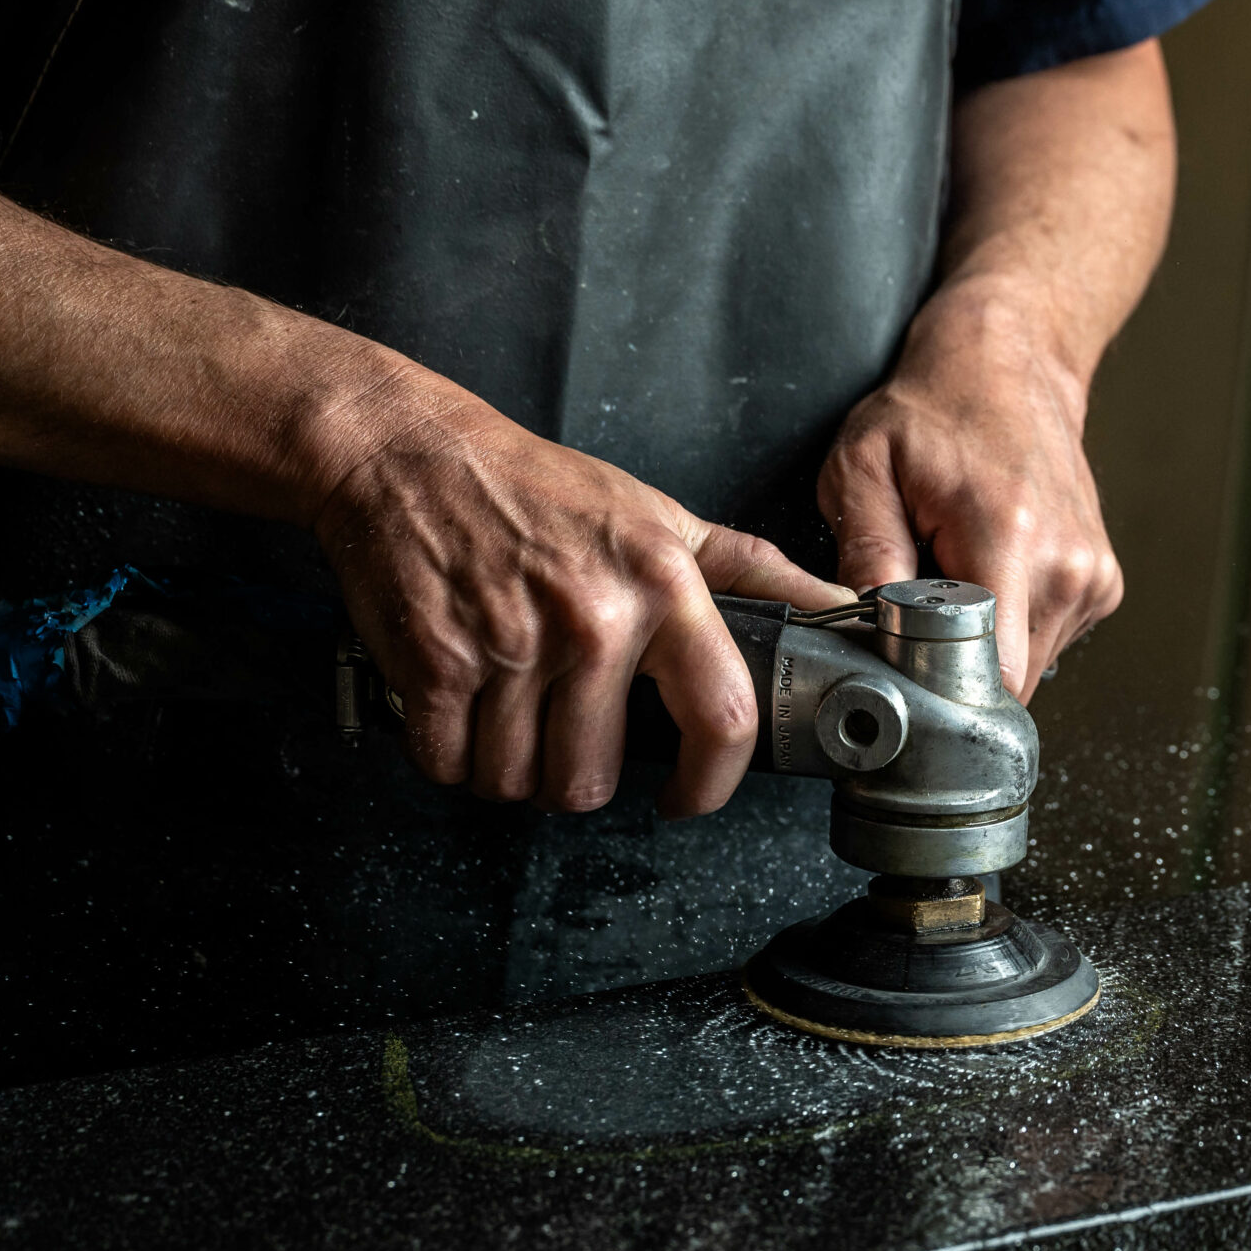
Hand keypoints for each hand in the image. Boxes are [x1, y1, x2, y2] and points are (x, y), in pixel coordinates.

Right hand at [313, 380, 850, 814]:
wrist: (410, 452)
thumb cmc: (536, 486)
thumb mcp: (660, 517)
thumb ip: (753, 571)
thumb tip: (841, 604)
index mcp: (661, 585)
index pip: (722, 717)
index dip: (711, 783)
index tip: (691, 798)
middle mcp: (593, 617)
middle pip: (591, 778)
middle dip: (572, 774)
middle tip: (561, 730)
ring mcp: (512, 643)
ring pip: (518, 782)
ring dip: (507, 766)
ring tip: (507, 709)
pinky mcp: (437, 661)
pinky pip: (451, 763)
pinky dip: (448, 751)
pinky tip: (458, 705)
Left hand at [819, 293, 1123, 701]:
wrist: (1008, 366)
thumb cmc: (936, 410)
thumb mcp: (863, 466)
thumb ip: (864, 551)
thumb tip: (865, 626)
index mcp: (1009, 537)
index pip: (995, 676)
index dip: (940, 687)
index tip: (907, 664)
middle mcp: (1067, 564)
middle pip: (1009, 682)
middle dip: (956, 666)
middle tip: (920, 611)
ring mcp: (1093, 576)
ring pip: (1029, 668)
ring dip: (985, 644)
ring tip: (957, 579)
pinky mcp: (1102, 584)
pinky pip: (1048, 641)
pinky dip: (1012, 625)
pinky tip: (990, 574)